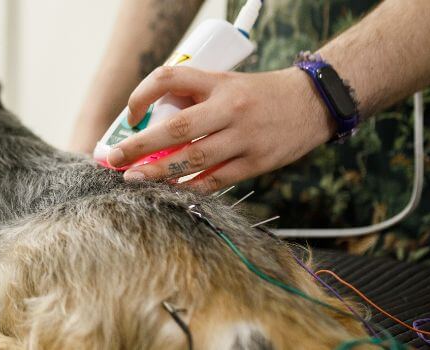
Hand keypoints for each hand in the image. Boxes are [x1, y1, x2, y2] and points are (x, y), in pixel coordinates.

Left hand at [105, 66, 335, 192]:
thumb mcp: (225, 83)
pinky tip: (169, 191)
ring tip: (134, 179)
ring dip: (160, 172)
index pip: (170, 78)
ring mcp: (244, 137)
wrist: (314, 103)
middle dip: (140, 146)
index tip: (130, 115)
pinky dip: (190, 187)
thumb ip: (192, 97)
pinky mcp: (257, 162)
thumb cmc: (257, 95)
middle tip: (115, 158)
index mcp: (218, 82)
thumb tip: (148, 123)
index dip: (142, 94)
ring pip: (194, 159)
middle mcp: (230, 108)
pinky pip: (216, 180)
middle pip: (176, 128)